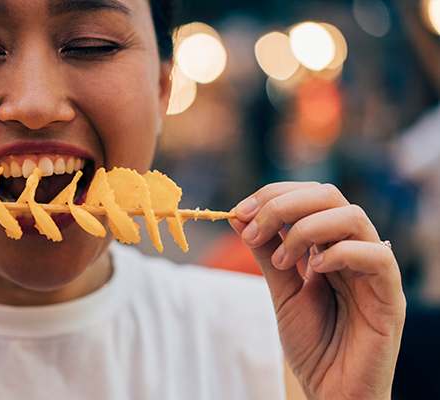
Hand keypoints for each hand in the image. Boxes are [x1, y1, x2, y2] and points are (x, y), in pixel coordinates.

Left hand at [230, 182, 404, 399]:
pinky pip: (378, 257)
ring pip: (353, 216)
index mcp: (330, 245)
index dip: (273, 195)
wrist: (333, 391)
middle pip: (329, 196)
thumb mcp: (282, 293)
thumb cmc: (314, 345)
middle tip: (252, 228)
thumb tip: (239, 217)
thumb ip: (267, 254)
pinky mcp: (390, 297)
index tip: (239, 212)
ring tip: (283, 259)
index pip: (310, 197)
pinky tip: (315, 270)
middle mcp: (354, 250)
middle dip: (283, 203)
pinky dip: (341, 253)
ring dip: (307, 228)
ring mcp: (374, 271)